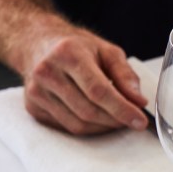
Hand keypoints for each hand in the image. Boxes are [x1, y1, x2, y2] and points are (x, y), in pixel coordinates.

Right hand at [20, 27, 147, 134]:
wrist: (38, 44)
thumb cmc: (76, 47)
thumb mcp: (107, 51)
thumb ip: (126, 75)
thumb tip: (138, 101)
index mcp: (68, 54)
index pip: (98, 90)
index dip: (122, 109)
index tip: (140, 120)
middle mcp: (47, 72)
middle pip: (88, 110)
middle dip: (116, 120)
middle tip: (133, 119)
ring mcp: (36, 91)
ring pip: (77, 124)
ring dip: (103, 127)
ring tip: (117, 118)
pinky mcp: (33, 106)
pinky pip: (66, 127)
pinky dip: (88, 127)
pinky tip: (97, 117)